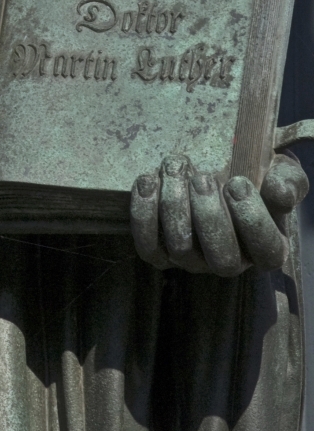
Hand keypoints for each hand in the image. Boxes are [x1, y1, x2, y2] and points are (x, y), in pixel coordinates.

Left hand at [130, 152, 308, 274]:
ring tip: (175, 169)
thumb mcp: (282, 173)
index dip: (252, 219)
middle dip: (209, 215)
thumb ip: (288, 181)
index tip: (238, 183)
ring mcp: (192, 260)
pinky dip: (143, 214)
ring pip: (180, 249)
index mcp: (267, 248)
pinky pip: (148, 245)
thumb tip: (279, 189)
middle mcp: (229, 261)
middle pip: (221, 258)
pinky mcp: (161, 253)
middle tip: (203, 177)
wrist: (218, 170)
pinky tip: (148, 180)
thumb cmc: (255, 176)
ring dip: (174, 206)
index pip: (266, 251)